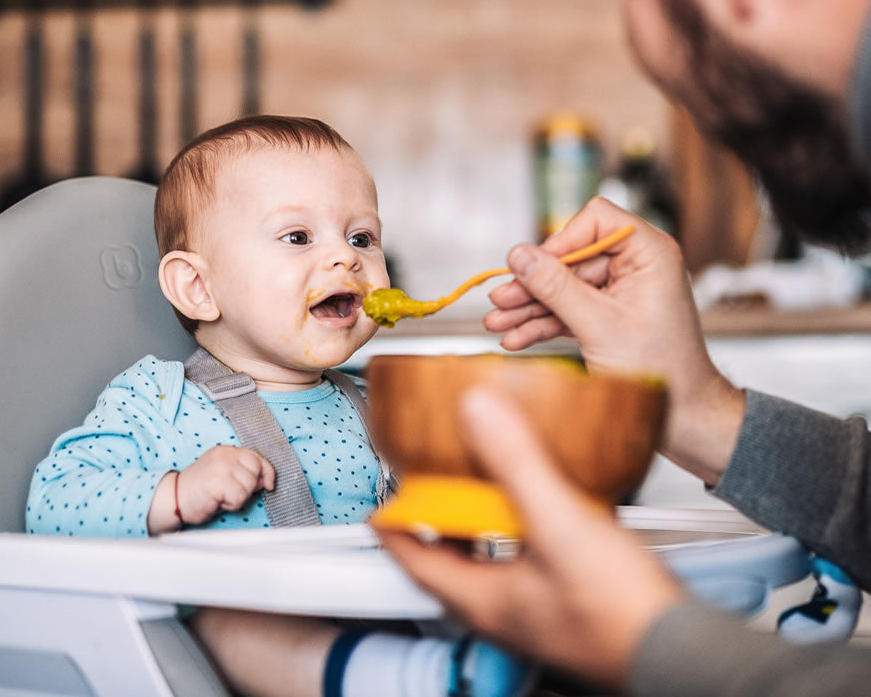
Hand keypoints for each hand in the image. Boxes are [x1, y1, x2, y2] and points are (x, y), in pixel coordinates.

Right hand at [147, 445, 274, 533]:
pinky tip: (217, 501)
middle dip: (249, 487)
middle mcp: (226, 454)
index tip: (269, 484)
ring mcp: (222, 466)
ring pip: (249, 486)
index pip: (257, 457)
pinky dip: (231, 504)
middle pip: (256, 471)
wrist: (174, 498)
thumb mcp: (223, 475)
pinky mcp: (219, 481)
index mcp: (227, 451)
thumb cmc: (200, 490)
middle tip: (229, 493)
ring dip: (238, 497)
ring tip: (221, 496)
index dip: (267, 472)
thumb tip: (267, 481)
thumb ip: (243, 473)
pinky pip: (239, 497)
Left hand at [379, 388, 684, 688]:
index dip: (393, 528)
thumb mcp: (560, 523)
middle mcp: (506, 608)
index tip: (381, 504)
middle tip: (432, 487)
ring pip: (492, 559)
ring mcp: (539, 607)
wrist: (682, 653)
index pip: (414, 561)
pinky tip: (549, 504)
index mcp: (485, 597)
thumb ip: (517, 464)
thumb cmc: (623, 614)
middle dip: (438, 522)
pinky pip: (530, 557)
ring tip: (487, 486)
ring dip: (482, 523)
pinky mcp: (571, 601)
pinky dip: (524, 528)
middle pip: (450, 560)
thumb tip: (477, 412)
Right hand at [485, 199, 743, 480]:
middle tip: (501, 298)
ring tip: (498, 323)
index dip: (561, 240)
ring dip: (530, 306)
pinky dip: (542, 323)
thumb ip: (556, 287)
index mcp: (649, 254)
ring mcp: (620, 292)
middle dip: (533, 283)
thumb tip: (520, 256)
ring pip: (563, 286)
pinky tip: (517, 337)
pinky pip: (567, 309)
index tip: (532, 265)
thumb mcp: (600, 325)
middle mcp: (636, 266)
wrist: (685, 418)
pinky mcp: (608, 315)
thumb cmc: (664, 371)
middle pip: (570, 258)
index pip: (596, 220)